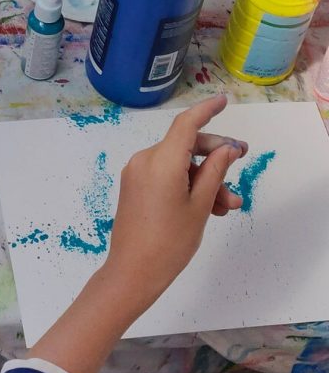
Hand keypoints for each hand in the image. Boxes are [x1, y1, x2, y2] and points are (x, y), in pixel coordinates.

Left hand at [104, 95, 245, 312]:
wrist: (132, 271)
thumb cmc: (170, 241)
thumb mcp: (201, 206)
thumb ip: (214, 171)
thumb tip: (226, 148)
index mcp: (161, 160)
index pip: (186, 124)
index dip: (207, 111)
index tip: (224, 102)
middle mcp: (145, 159)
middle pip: (184, 145)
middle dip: (214, 156)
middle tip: (240, 167)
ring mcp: (136, 172)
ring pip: (178, 163)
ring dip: (204, 178)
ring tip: (227, 206)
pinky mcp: (134, 184)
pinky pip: (164, 174)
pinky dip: (186, 183)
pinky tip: (207, 206)